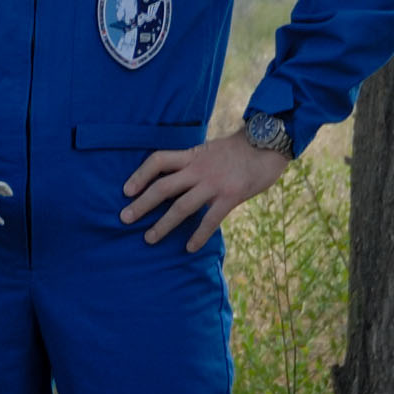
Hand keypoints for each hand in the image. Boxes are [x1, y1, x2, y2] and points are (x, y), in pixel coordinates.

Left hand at [120, 133, 287, 250]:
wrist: (269, 145)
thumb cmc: (240, 150)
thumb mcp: (210, 150)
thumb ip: (193, 163)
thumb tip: (177, 178)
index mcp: (193, 155)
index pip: (158, 160)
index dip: (139, 175)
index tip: (125, 190)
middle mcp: (199, 169)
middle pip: (163, 187)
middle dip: (141, 204)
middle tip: (124, 218)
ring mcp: (214, 183)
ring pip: (181, 207)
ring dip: (162, 225)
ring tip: (149, 239)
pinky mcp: (230, 196)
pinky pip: (210, 220)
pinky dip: (198, 236)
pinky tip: (189, 248)